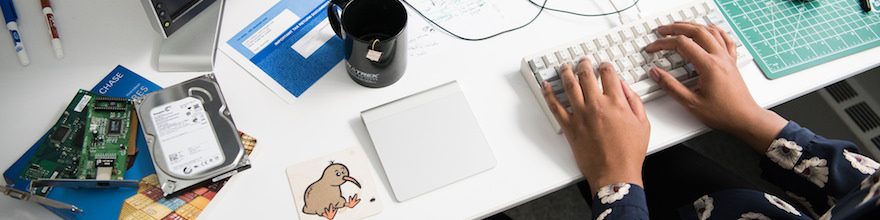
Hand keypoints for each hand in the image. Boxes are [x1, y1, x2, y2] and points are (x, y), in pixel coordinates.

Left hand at [542, 59, 649, 195]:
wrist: (615, 174)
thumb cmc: (629, 153)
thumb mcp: (642, 124)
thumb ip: (634, 101)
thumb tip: (624, 86)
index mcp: (616, 102)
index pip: (608, 74)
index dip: (605, 66)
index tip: (603, 65)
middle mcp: (597, 105)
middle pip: (586, 75)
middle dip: (584, 64)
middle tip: (582, 61)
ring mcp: (581, 115)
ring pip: (569, 86)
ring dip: (565, 72)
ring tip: (564, 66)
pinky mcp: (569, 127)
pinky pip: (555, 106)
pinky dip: (548, 94)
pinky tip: (545, 86)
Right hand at [644, 22, 786, 150]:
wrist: (745, 119)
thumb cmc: (723, 114)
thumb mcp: (691, 103)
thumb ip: (671, 87)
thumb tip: (656, 73)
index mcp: (709, 66)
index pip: (682, 44)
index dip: (663, 43)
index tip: (653, 48)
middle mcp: (719, 58)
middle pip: (696, 31)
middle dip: (676, 28)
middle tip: (662, 30)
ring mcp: (727, 58)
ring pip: (710, 32)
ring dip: (693, 25)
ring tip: (680, 25)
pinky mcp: (731, 62)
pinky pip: (725, 39)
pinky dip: (715, 30)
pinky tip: (711, 28)